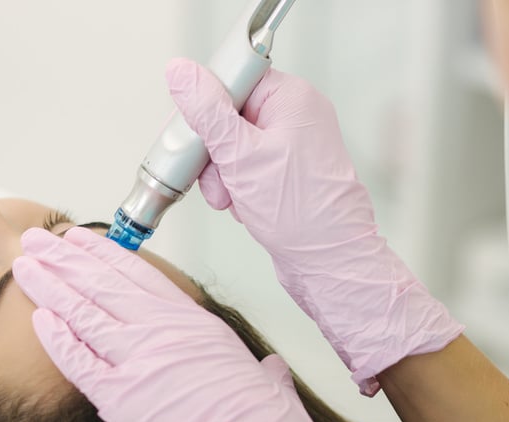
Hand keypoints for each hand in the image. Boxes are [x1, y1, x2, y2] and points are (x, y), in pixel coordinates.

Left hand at [13, 227, 352, 421]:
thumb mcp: (270, 387)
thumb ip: (264, 373)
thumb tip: (271, 370)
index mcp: (195, 324)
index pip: (139, 275)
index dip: (104, 253)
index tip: (81, 238)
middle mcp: (162, 332)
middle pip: (102, 284)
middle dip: (65, 259)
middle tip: (38, 240)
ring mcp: (138, 361)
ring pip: (83, 312)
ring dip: (50, 286)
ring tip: (25, 265)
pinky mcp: (119, 398)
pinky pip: (78, 360)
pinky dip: (56, 337)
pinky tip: (37, 317)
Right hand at [166, 57, 462, 394]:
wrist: (328, 262)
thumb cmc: (299, 211)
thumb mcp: (240, 156)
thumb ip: (207, 113)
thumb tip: (180, 73)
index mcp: (291, 98)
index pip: (234, 80)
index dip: (209, 108)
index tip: (197, 133)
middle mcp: (295, 117)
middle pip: (229, 116)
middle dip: (214, 152)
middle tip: (218, 177)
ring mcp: (292, 146)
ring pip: (232, 147)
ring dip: (222, 176)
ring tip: (233, 200)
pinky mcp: (286, 173)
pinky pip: (246, 169)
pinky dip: (237, 188)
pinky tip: (244, 206)